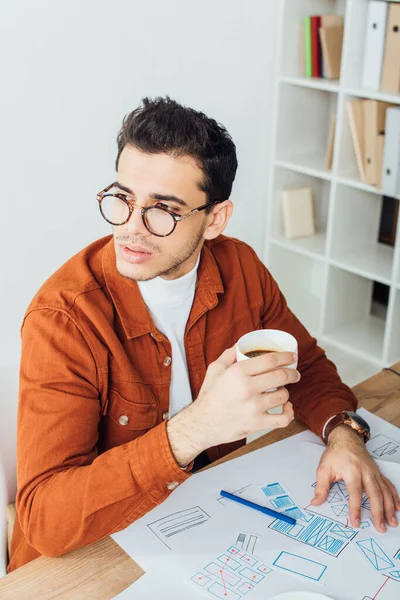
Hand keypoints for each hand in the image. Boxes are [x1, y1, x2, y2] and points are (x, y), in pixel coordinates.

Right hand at [167, 345, 298, 465]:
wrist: (202, 423)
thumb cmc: (209, 397)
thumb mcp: (215, 370)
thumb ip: (229, 355)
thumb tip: (240, 344)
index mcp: (238, 372)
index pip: (270, 360)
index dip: (285, 357)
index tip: (292, 357)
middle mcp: (247, 388)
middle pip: (281, 376)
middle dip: (293, 373)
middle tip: (295, 374)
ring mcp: (254, 407)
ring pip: (283, 396)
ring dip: (285, 392)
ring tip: (281, 392)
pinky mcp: (257, 423)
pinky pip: (283, 419)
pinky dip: (289, 413)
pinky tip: (287, 408)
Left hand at [311, 425, 399, 531]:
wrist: (346, 438)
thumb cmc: (334, 454)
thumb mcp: (324, 468)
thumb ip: (321, 487)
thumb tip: (315, 503)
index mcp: (351, 471)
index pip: (355, 493)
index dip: (355, 509)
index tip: (356, 523)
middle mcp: (366, 472)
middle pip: (375, 494)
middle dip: (379, 512)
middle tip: (381, 528)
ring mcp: (374, 472)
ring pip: (385, 491)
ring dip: (390, 507)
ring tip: (392, 522)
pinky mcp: (378, 472)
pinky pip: (389, 485)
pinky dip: (395, 496)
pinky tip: (399, 507)